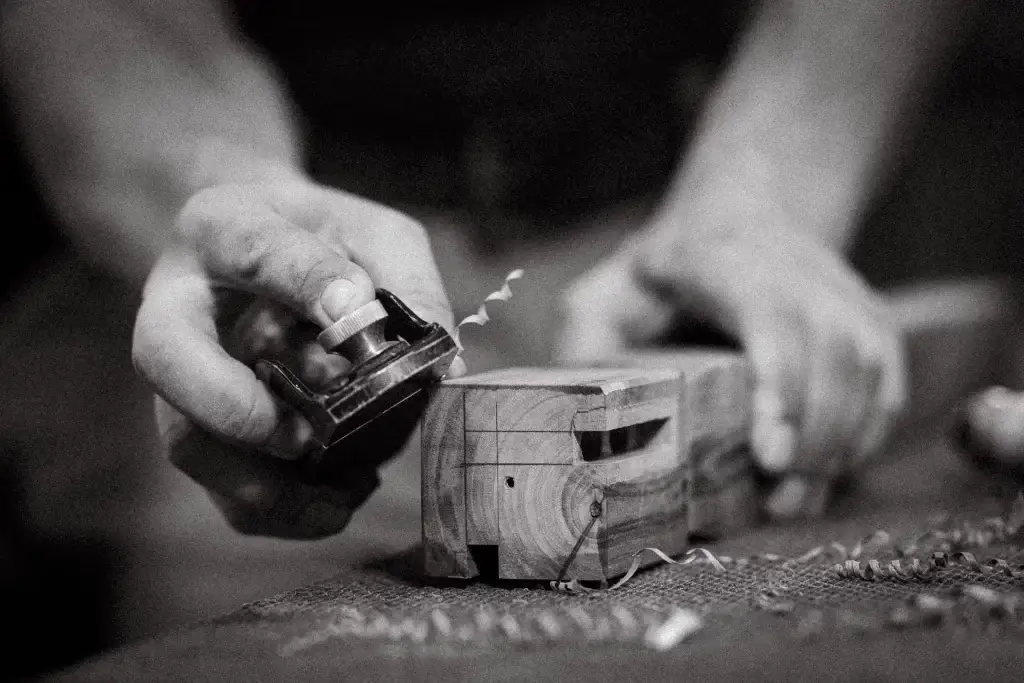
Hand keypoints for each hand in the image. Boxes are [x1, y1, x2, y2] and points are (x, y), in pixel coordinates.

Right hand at [133, 177, 460, 536]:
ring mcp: (178, 372)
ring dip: (263, 486)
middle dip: (238, 410)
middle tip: (307, 437)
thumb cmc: (325, 238)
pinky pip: (217, 488)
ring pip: (186, 443)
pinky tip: (336, 501)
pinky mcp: (199, 426)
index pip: (253, 250)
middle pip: (164, 359)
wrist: (263, 248)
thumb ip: (407, 281)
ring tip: (340, 496)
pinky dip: (278, 511)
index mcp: (224, 230)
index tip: (356, 308)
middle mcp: (179, 303)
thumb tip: (438, 367)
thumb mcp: (375, 234)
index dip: (305, 282)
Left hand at [556, 207, 906, 517]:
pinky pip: (886, 380)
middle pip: (832, 352)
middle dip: (814, 435)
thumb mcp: (607, 289)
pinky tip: (831, 471)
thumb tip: (583, 405)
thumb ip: (586, 336)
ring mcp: (841, 291)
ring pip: (867, 368)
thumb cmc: (663, 272)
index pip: (771, 317)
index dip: (779, 386)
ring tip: (798, 500)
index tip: (768, 454)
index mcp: (725, 259)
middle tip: (779, 500)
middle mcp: (797, 269)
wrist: (737, 216)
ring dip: (841, 443)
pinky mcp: (869, 317)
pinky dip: (867, 432)